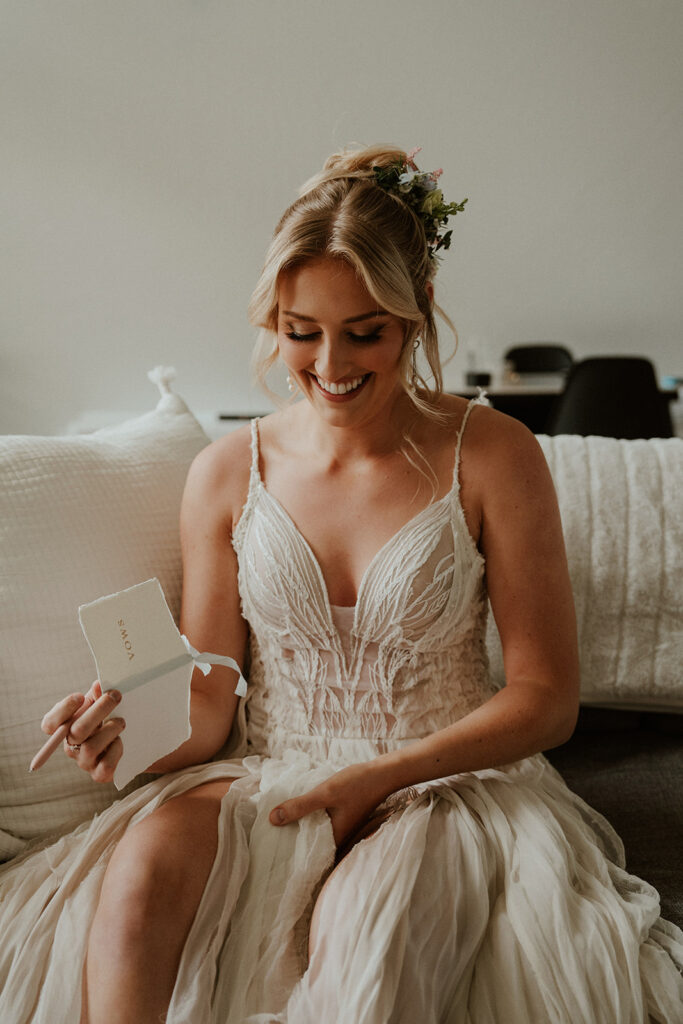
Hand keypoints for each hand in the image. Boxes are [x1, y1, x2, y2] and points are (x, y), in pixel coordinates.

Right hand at [40, 681, 125, 783]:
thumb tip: (98, 685)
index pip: (50, 724)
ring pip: (91, 748)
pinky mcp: (100, 774)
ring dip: (110, 729)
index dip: (63, 710)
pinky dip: (116, 749)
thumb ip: (96, 695)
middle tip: (115, 696)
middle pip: (76, 732)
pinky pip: (106, 764)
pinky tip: (121, 741)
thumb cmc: (107, 719)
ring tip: (121, 721)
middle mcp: (70, 746)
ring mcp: (84, 762)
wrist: (127, 741)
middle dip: (98, 710)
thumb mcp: (99, 704)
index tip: (80, 697)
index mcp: (64, 728)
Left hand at [269, 763, 389, 847]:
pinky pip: (322, 822)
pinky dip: (310, 818)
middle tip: (269, 838)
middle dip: (292, 841)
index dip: (290, 854)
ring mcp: (341, 827)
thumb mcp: (325, 793)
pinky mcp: (342, 816)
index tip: (271, 851)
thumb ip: (300, 806)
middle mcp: (339, 837)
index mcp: (334, 839)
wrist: (383, 773)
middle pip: (310, 844)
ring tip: (279, 826)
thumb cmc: (357, 784)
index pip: (308, 855)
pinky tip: (300, 811)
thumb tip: (273, 819)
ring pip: (316, 832)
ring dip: (301, 828)